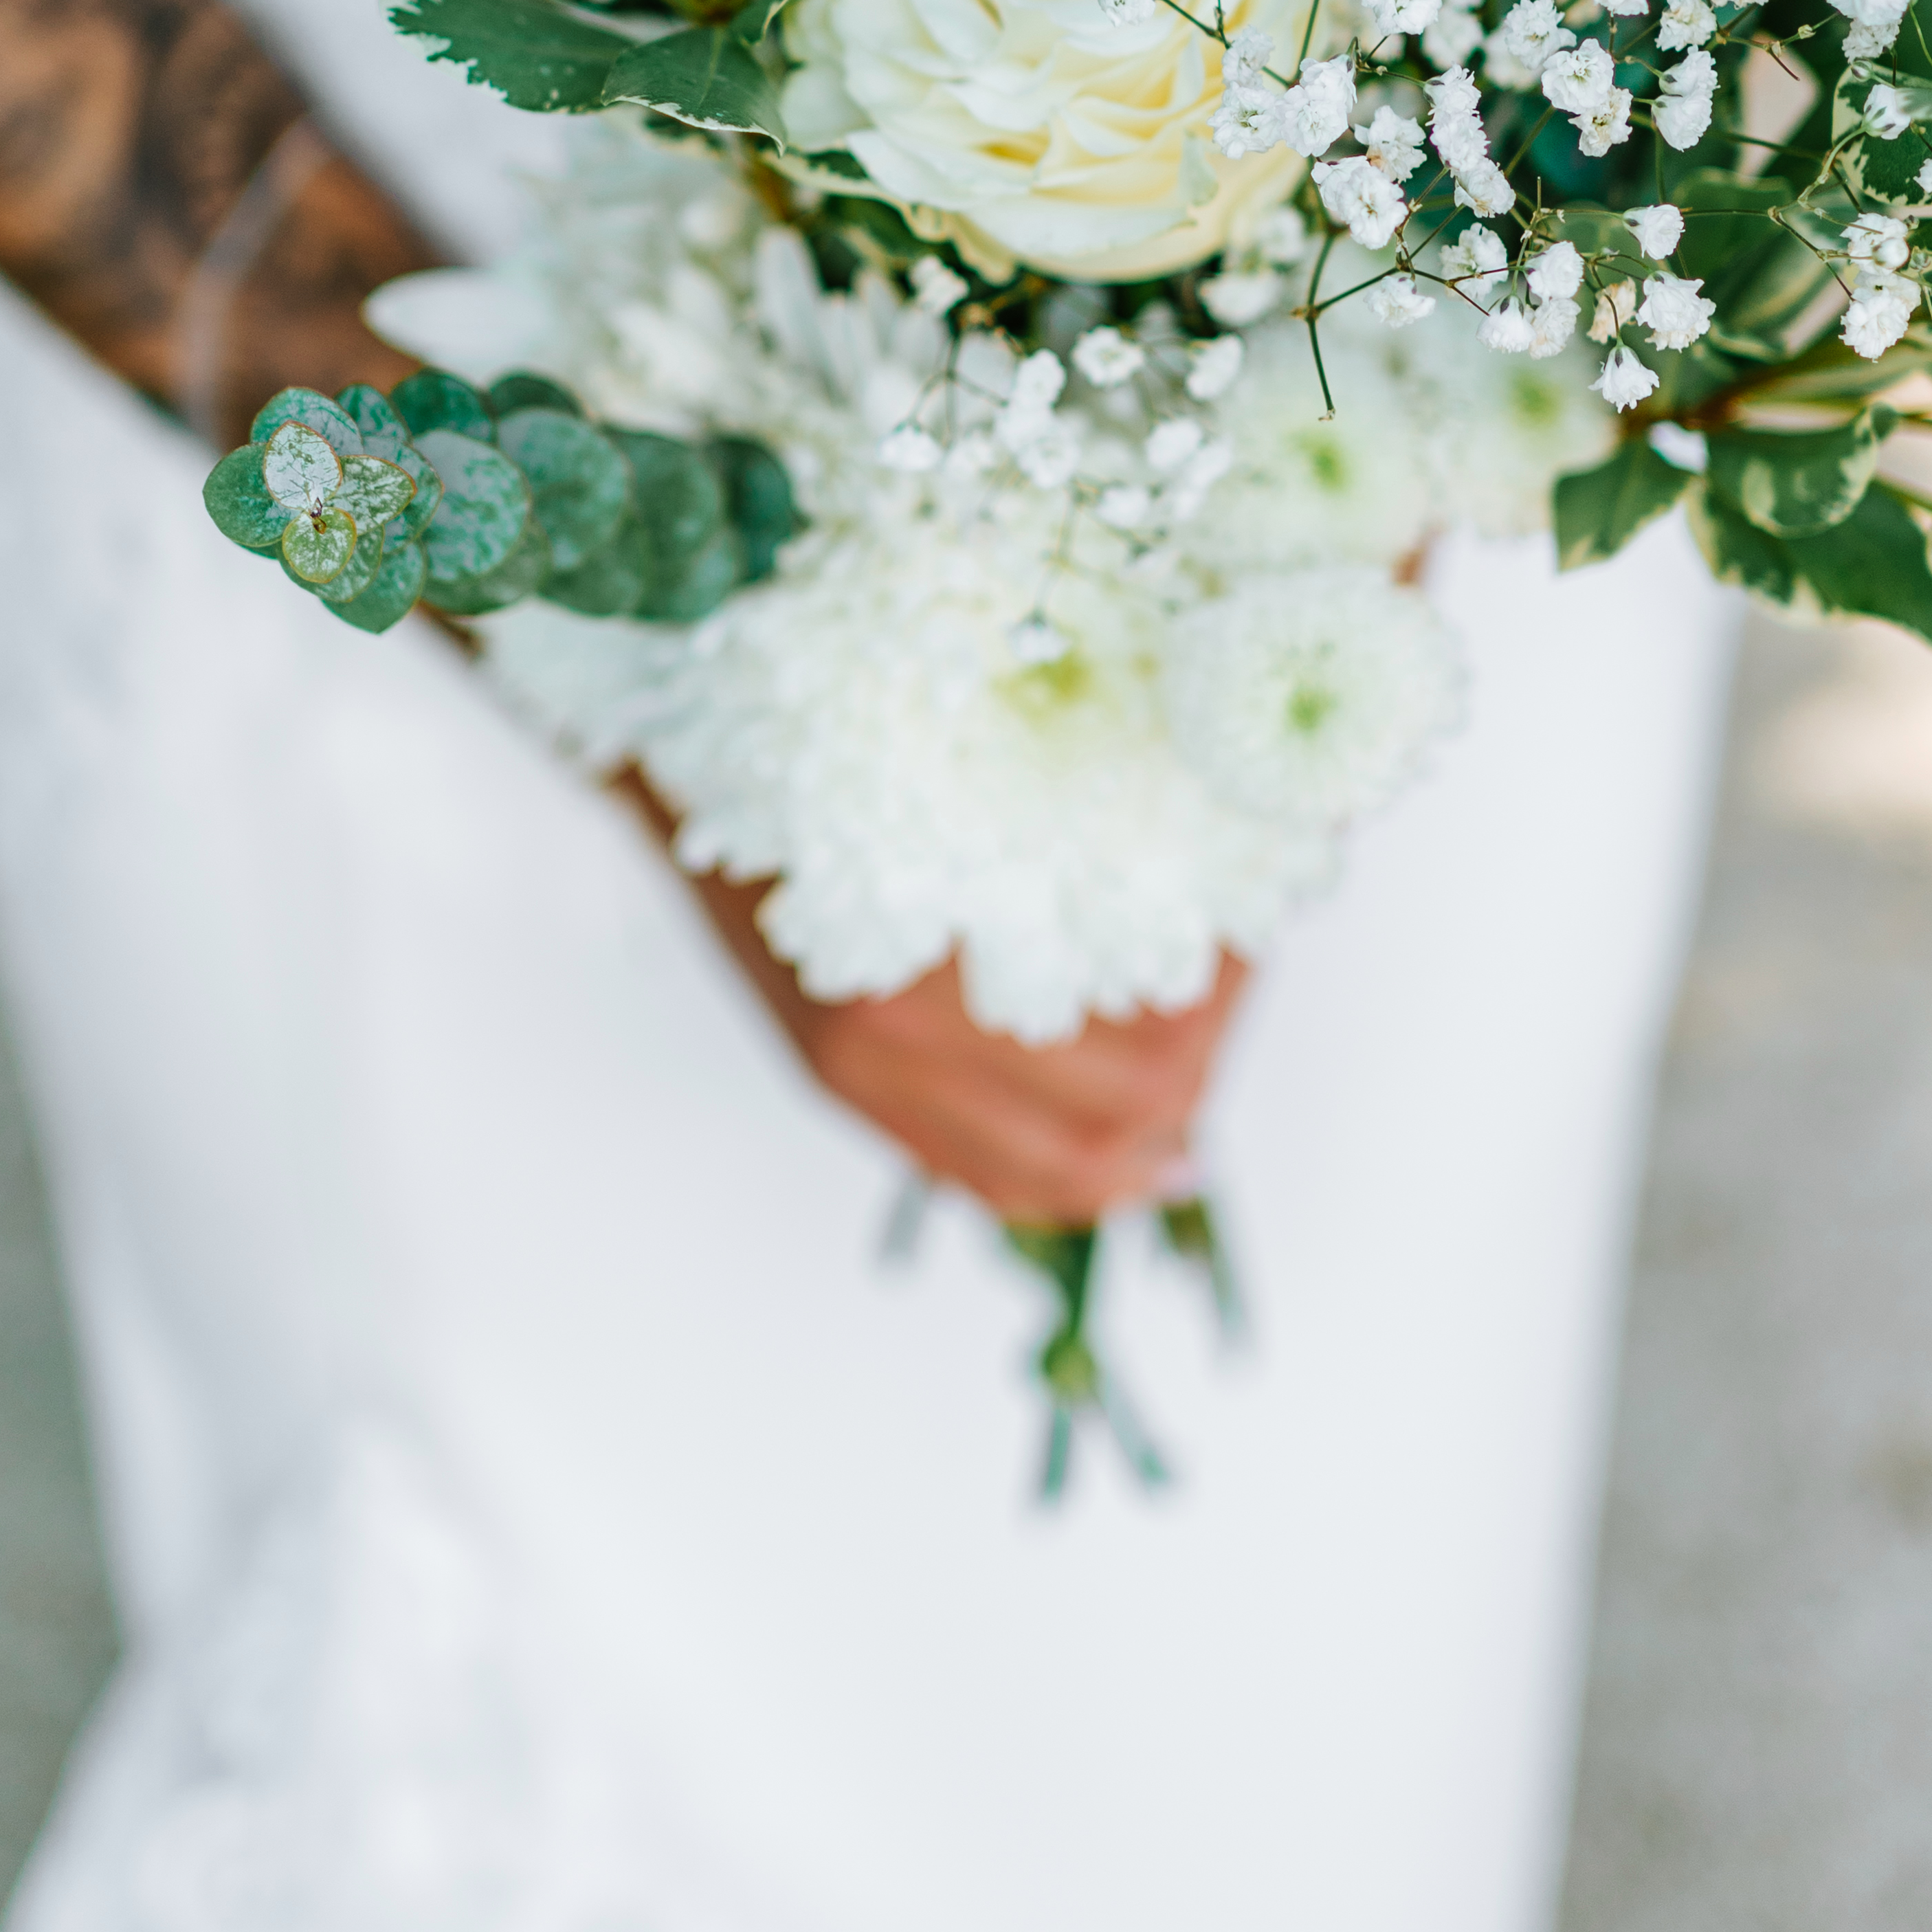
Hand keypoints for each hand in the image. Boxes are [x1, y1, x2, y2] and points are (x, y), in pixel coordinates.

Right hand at [611, 772, 1248, 1222]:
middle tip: (1226, 1012)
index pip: (1137, 1048)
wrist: (681, 765)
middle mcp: (891, 1042)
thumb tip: (1212, 880)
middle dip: (1194, 1079)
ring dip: (1140, 1154)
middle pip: (1107, 1126)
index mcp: (936, 960)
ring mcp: (862, 1080)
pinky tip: (1113, 1162)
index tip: (1250, 935)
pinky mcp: (840, 1089)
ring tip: (1192, 1118)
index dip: (1218, 1007)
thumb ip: (1068, 848)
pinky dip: (1055, 1186)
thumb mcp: (961, 779)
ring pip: (1044, 1178)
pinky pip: (970, 1177)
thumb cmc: (826, 746)